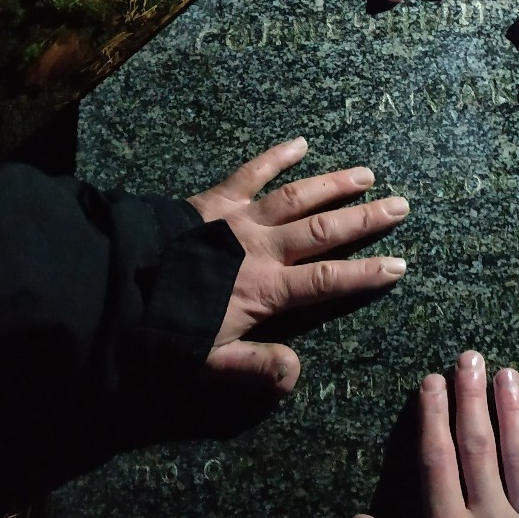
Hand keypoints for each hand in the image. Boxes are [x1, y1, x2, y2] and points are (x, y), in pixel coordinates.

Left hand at [187, 137, 408, 388]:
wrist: (117, 283)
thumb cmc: (164, 326)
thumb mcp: (209, 361)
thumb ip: (257, 366)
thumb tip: (296, 375)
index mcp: (267, 289)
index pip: (328, 280)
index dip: (365, 274)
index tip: (399, 265)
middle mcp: (263, 248)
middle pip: (325, 231)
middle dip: (366, 219)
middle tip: (401, 206)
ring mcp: (241, 218)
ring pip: (298, 197)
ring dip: (335, 184)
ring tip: (367, 175)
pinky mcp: (216, 198)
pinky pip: (251, 172)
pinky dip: (276, 156)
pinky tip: (300, 143)